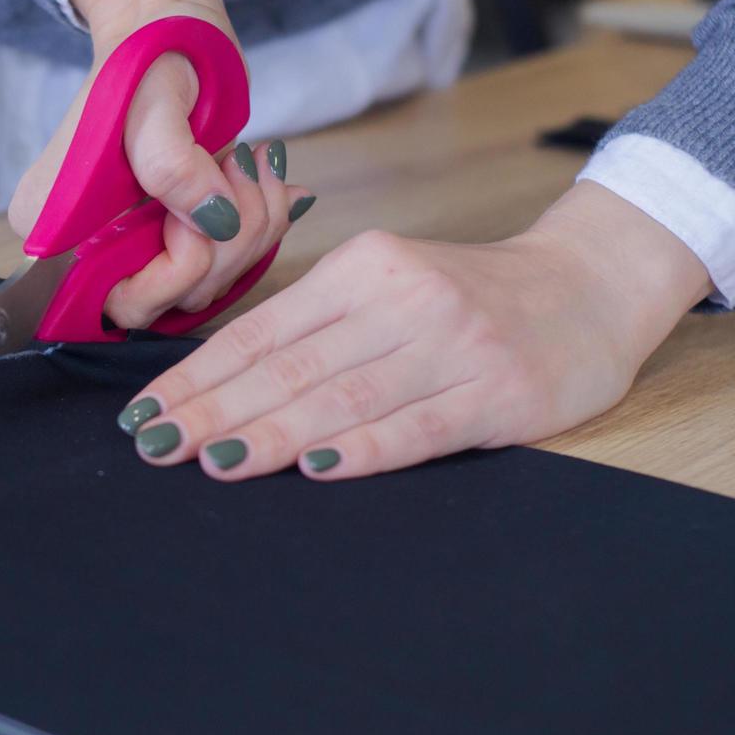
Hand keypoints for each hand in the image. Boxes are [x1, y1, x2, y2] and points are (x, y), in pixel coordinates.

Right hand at [8, 0, 309, 328]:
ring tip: (253, 164)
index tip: (199, 208)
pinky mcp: (160, 239)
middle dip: (224, 248)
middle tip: (241, 174)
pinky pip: (217, 266)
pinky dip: (255, 227)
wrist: (164, 23)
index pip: (118, 301)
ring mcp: (123, 247)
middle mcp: (80, 249)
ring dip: (249, 230)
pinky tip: (259, 180)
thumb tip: (212, 222)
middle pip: (166, 304)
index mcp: (54, 227)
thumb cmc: (149, 51)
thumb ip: (171, 162)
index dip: (177, 267)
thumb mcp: (156, 98)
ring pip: (201, 288)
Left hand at [118, 182, 712, 479]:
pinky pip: (418, 426)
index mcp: (365, 267)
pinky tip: (315, 467)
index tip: (144, 413)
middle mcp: (405, 299)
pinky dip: (365, 448)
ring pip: (344, 395)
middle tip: (156, 445)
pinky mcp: (501, 394)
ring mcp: (456, 346)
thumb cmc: (467, 295)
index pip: (261, 331)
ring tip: (212, 460)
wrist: (590, 287)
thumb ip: (316, 324)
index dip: (197, 376)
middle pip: (291, 366)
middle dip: (214, 409)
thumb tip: (216, 383)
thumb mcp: (388, 283)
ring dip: (271, 432)